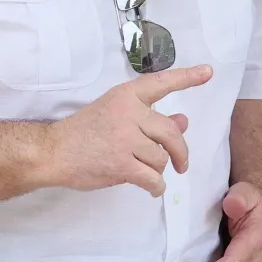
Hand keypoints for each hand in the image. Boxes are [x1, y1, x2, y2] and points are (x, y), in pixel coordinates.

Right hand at [48, 65, 210, 196]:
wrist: (53, 152)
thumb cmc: (84, 132)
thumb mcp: (117, 115)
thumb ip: (151, 118)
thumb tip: (184, 121)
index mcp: (126, 95)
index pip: (161, 83)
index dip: (187, 77)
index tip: (208, 72)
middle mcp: (128, 113)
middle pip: (171, 133)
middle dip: (180, 152)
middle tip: (182, 164)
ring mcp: (125, 139)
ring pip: (161, 158)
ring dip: (158, 169)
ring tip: (144, 171)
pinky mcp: (121, 164)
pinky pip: (153, 178)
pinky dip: (156, 187)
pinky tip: (152, 189)